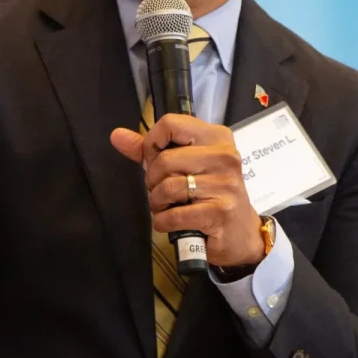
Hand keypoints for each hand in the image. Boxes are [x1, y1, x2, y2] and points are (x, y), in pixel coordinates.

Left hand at [110, 114, 265, 268]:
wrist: (241, 233)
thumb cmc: (210, 195)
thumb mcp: (186, 166)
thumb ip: (151, 150)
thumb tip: (117, 135)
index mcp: (217, 137)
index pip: (171, 124)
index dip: (152, 144)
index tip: (155, 161)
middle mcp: (225, 156)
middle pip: (165, 159)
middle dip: (152, 180)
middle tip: (160, 191)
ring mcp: (225, 184)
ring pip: (168, 187)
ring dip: (157, 203)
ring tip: (165, 206)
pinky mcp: (220, 212)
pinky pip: (174, 214)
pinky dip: (163, 222)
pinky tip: (170, 221)